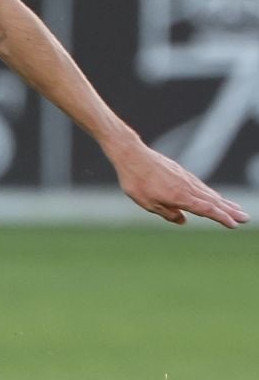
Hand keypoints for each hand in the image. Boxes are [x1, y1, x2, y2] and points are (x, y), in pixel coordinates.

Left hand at [111, 142, 247, 228]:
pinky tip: (215, 198)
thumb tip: (183, 220)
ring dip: (224, 202)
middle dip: (230, 211)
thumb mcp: (147, 203)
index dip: (221, 217)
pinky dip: (211, 194)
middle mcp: (187, 187)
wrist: (132, 155)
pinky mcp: (182, 173)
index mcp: (180, 197)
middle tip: (246, 218)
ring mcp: (186, 178)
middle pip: (213, 201)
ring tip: (236, 209)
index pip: (206, 209)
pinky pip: (201, 186)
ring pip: (209, 193)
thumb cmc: (136, 181)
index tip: (234, 224)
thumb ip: (167, 213)